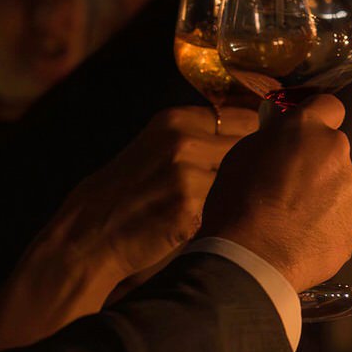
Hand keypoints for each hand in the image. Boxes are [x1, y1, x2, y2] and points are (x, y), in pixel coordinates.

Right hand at [53, 107, 257, 282]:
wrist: (88, 235)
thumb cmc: (124, 194)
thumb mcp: (156, 148)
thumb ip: (198, 137)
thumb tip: (253, 128)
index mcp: (176, 119)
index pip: (244, 116)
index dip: (258, 135)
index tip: (264, 150)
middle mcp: (185, 139)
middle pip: (251, 144)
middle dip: (253, 164)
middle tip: (243, 184)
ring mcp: (188, 172)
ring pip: (242, 178)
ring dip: (238, 192)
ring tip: (217, 206)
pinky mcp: (190, 206)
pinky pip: (227, 207)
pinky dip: (222, 216)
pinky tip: (201, 224)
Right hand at [201, 96, 351, 288]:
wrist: (251, 258)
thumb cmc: (236, 203)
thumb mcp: (243, 154)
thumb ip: (275, 138)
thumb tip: (286, 135)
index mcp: (308, 127)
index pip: (328, 105)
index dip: (316, 118)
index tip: (304, 133)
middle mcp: (338, 150)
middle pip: (332, 150)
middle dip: (316, 162)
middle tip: (288, 186)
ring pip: (341, 183)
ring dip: (324, 193)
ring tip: (292, 219)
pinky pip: (344, 213)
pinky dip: (329, 221)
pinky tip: (303, 236)